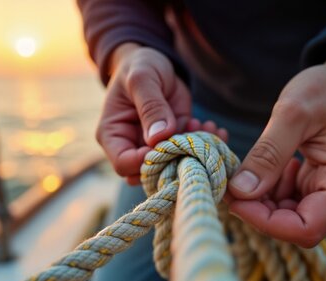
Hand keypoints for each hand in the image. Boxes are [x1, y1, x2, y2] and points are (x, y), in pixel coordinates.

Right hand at [97, 44, 226, 184]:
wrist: (154, 62)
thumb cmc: (139, 67)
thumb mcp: (142, 80)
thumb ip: (150, 107)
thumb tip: (159, 137)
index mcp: (112, 135)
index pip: (124, 164)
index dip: (146, 161)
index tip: (168, 144)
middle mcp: (131, 146)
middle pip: (150, 173)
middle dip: (175, 160)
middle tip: (196, 139)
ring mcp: (154, 147)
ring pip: (173, 166)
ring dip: (194, 152)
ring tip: (207, 128)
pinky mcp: (174, 142)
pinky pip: (189, 153)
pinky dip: (204, 144)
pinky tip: (212, 128)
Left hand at [227, 40, 325, 246]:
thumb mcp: (292, 112)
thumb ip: (267, 155)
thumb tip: (240, 192)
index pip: (306, 228)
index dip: (266, 222)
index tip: (234, 200)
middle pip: (300, 225)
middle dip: (262, 210)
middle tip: (233, 184)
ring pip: (296, 216)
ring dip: (267, 200)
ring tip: (250, 171)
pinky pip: (300, 202)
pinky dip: (278, 191)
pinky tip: (270, 168)